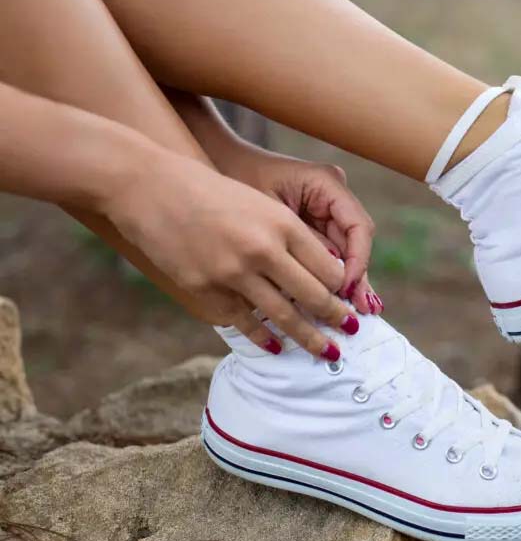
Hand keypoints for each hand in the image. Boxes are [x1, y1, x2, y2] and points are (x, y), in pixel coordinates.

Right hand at [101, 149, 359, 357]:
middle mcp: (263, 250)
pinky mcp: (207, 290)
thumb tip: (324, 275)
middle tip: (351, 330)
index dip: (343, 287)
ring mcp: (233, 273)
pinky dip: (265, 338)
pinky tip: (278, 347)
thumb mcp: (261, 203)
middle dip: (337, 318)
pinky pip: (245, 323)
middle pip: (314, 295)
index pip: (328, 267)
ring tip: (327, 352)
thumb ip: (290, 236)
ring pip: (284, 316)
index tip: (349, 297)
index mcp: (282, 224)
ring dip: (310, 338)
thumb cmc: (211, 192)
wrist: (150, 188)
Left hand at [218, 147, 380, 315]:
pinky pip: (327, 251)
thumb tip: (331, 281)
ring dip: (345, 282)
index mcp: (326, 182)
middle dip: (357, 278)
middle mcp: (332, 193)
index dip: (358, 261)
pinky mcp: (311, 220)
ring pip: (344, 250)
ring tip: (351, 314)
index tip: (346, 289)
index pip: (358, 226)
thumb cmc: (235, 181)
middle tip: (360, 311)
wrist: (212, 164)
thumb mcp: (268, 216)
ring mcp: (324, 206)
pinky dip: (326, 276)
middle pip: (355, 242)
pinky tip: (332, 300)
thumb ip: (300, 244)